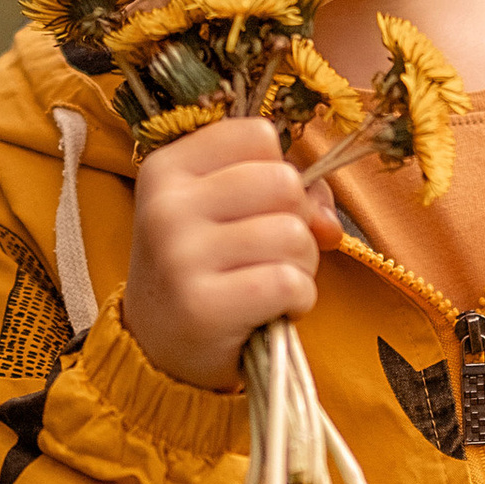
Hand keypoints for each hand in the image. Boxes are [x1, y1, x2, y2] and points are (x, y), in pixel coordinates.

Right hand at [122, 116, 341, 391]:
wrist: (156, 347)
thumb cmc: (203, 267)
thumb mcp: (224, 213)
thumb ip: (287, 194)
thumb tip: (328, 223)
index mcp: (167, 167)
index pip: (259, 136)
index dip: (278, 172)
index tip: (260, 207)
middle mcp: (167, 205)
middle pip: (283, 182)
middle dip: (297, 222)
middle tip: (271, 254)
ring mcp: (180, 255)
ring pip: (293, 234)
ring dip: (301, 266)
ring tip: (270, 284)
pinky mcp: (202, 306)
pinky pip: (290, 282)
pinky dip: (299, 300)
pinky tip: (272, 310)